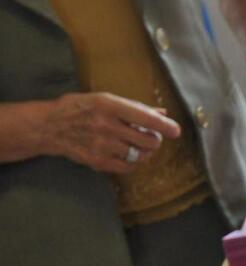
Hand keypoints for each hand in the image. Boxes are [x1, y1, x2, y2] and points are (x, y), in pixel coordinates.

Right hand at [41, 93, 179, 173]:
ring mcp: (102, 145)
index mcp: (109, 105)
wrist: (50, 126)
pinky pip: (129, 166)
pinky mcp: (99, 161)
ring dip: (146, 151)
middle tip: (150, 136)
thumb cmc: (81, 108)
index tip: (176, 131)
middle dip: (155, 139)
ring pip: (141, 155)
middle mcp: (106, 125)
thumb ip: (135, 107)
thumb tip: (163, 113)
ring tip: (139, 145)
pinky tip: (128, 154)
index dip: (165, 126)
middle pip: (149, 140)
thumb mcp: (105, 99)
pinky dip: (134, 161)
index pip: (145, 118)